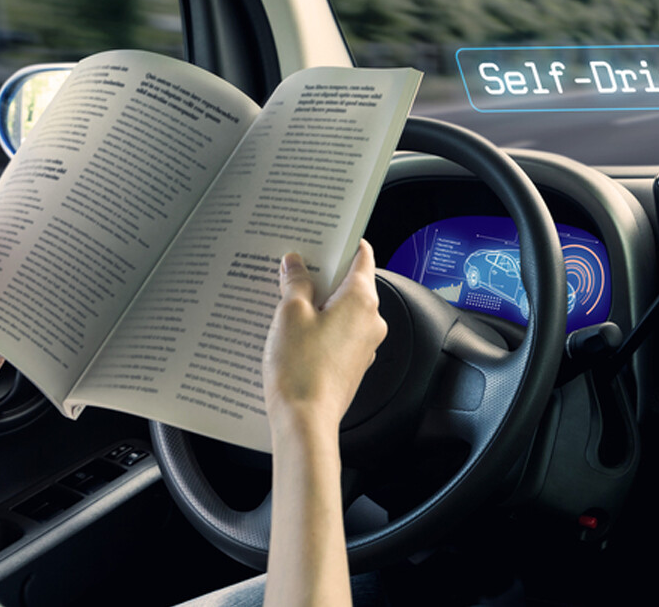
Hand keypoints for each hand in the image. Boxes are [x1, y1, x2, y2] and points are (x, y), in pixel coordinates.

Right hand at [262, 240, 386, 434]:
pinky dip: (322, 327)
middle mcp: (371, 321)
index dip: (343, 243)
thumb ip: (296, 282)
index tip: (325, 237)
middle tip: (294, 269)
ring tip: (287, 302)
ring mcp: (365, 345)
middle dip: (323, 276)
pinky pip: (340, 334)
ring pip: (344, 311)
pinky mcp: (353, 364)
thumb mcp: (290, 314)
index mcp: (361, 300)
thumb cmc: (300, 368)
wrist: (305, 421)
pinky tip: (295, 332)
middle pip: (351, 284)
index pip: (362, 257)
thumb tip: (297, 264)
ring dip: (320, 303)